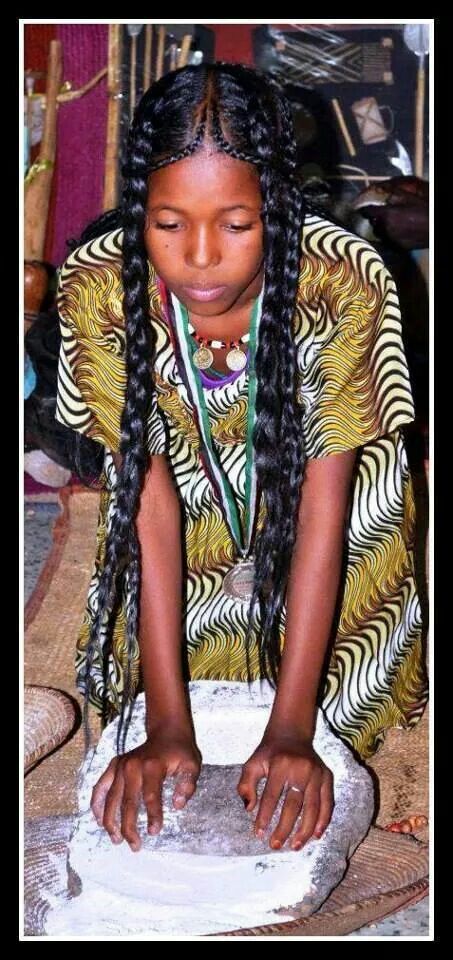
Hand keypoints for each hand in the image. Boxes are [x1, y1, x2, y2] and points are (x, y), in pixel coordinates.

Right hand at [90, 722, 201, 851]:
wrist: (166, 730)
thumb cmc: (180, 751)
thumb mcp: (192, 764)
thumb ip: (188, 784)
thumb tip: (177, 805)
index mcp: (152, 766)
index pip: (151, 796)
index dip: (152, 815)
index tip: (154, 832)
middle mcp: (132, 765)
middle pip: (127, 802)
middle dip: (129, 827)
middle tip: (135, 846)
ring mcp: (120, 765)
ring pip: (110, 798)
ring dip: (110, 821)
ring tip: (116, 839)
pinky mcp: (113, 766)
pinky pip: (100, 787)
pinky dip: (96, 804)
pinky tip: (99, 820)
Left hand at [237, 730, 333, 850]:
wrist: (292, 734)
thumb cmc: (269, 753)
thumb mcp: (252, 763)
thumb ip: (245, 785)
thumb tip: (248, 808)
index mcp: (280, 765)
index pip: (271, 797)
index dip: (264, 817)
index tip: (258, 834)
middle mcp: (301, 769)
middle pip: (294, 805)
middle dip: (284, 828)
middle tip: (275, 845)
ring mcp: (317, 773)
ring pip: (313, 807)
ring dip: (305, 830)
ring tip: (295, 846)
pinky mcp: (327, 776)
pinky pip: (328, 802)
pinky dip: (323, 820)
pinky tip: (316, 835)